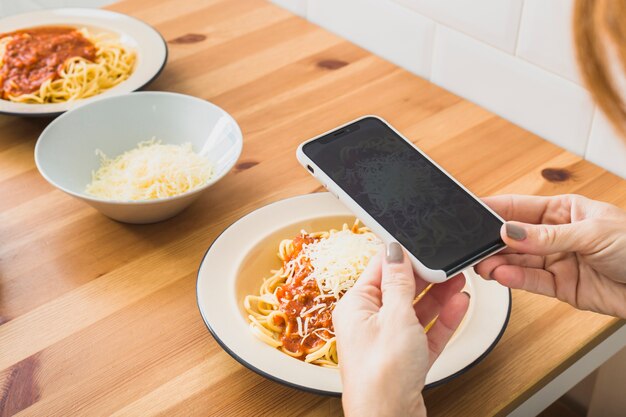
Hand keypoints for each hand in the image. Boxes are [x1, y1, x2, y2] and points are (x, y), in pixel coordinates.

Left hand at [333, 242, 469, 416]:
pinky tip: (458, 305)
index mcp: (355, 306)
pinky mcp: (406, 358)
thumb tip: (395, 251)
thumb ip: (399, 282)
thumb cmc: (381, 374)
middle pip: (399, 289)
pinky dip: (442, 320)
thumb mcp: (395, 316)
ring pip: (415, 310)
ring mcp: (388, 341)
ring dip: (438, 296)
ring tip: (458, 279)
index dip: (402, 256)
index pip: (379, 270)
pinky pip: (426, 332)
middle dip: (425, 276)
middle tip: (448, 263)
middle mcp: (368, 322)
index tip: (423, 246)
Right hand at [476, 194, 625, 317]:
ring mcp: (558, 261)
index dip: (496, 209)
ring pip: (520, 260)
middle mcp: (557, 235)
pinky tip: (503, 275)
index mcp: (564, 211)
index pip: (521, 208)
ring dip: (500, 262)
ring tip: (485, 264)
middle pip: (515, 236)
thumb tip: (511, 232)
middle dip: (493, 241)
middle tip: (474, 246)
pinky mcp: (561, 287)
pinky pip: (533, 281)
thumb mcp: (592, 233)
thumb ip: (547, 237)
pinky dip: (516, 279)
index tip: (472, 213)